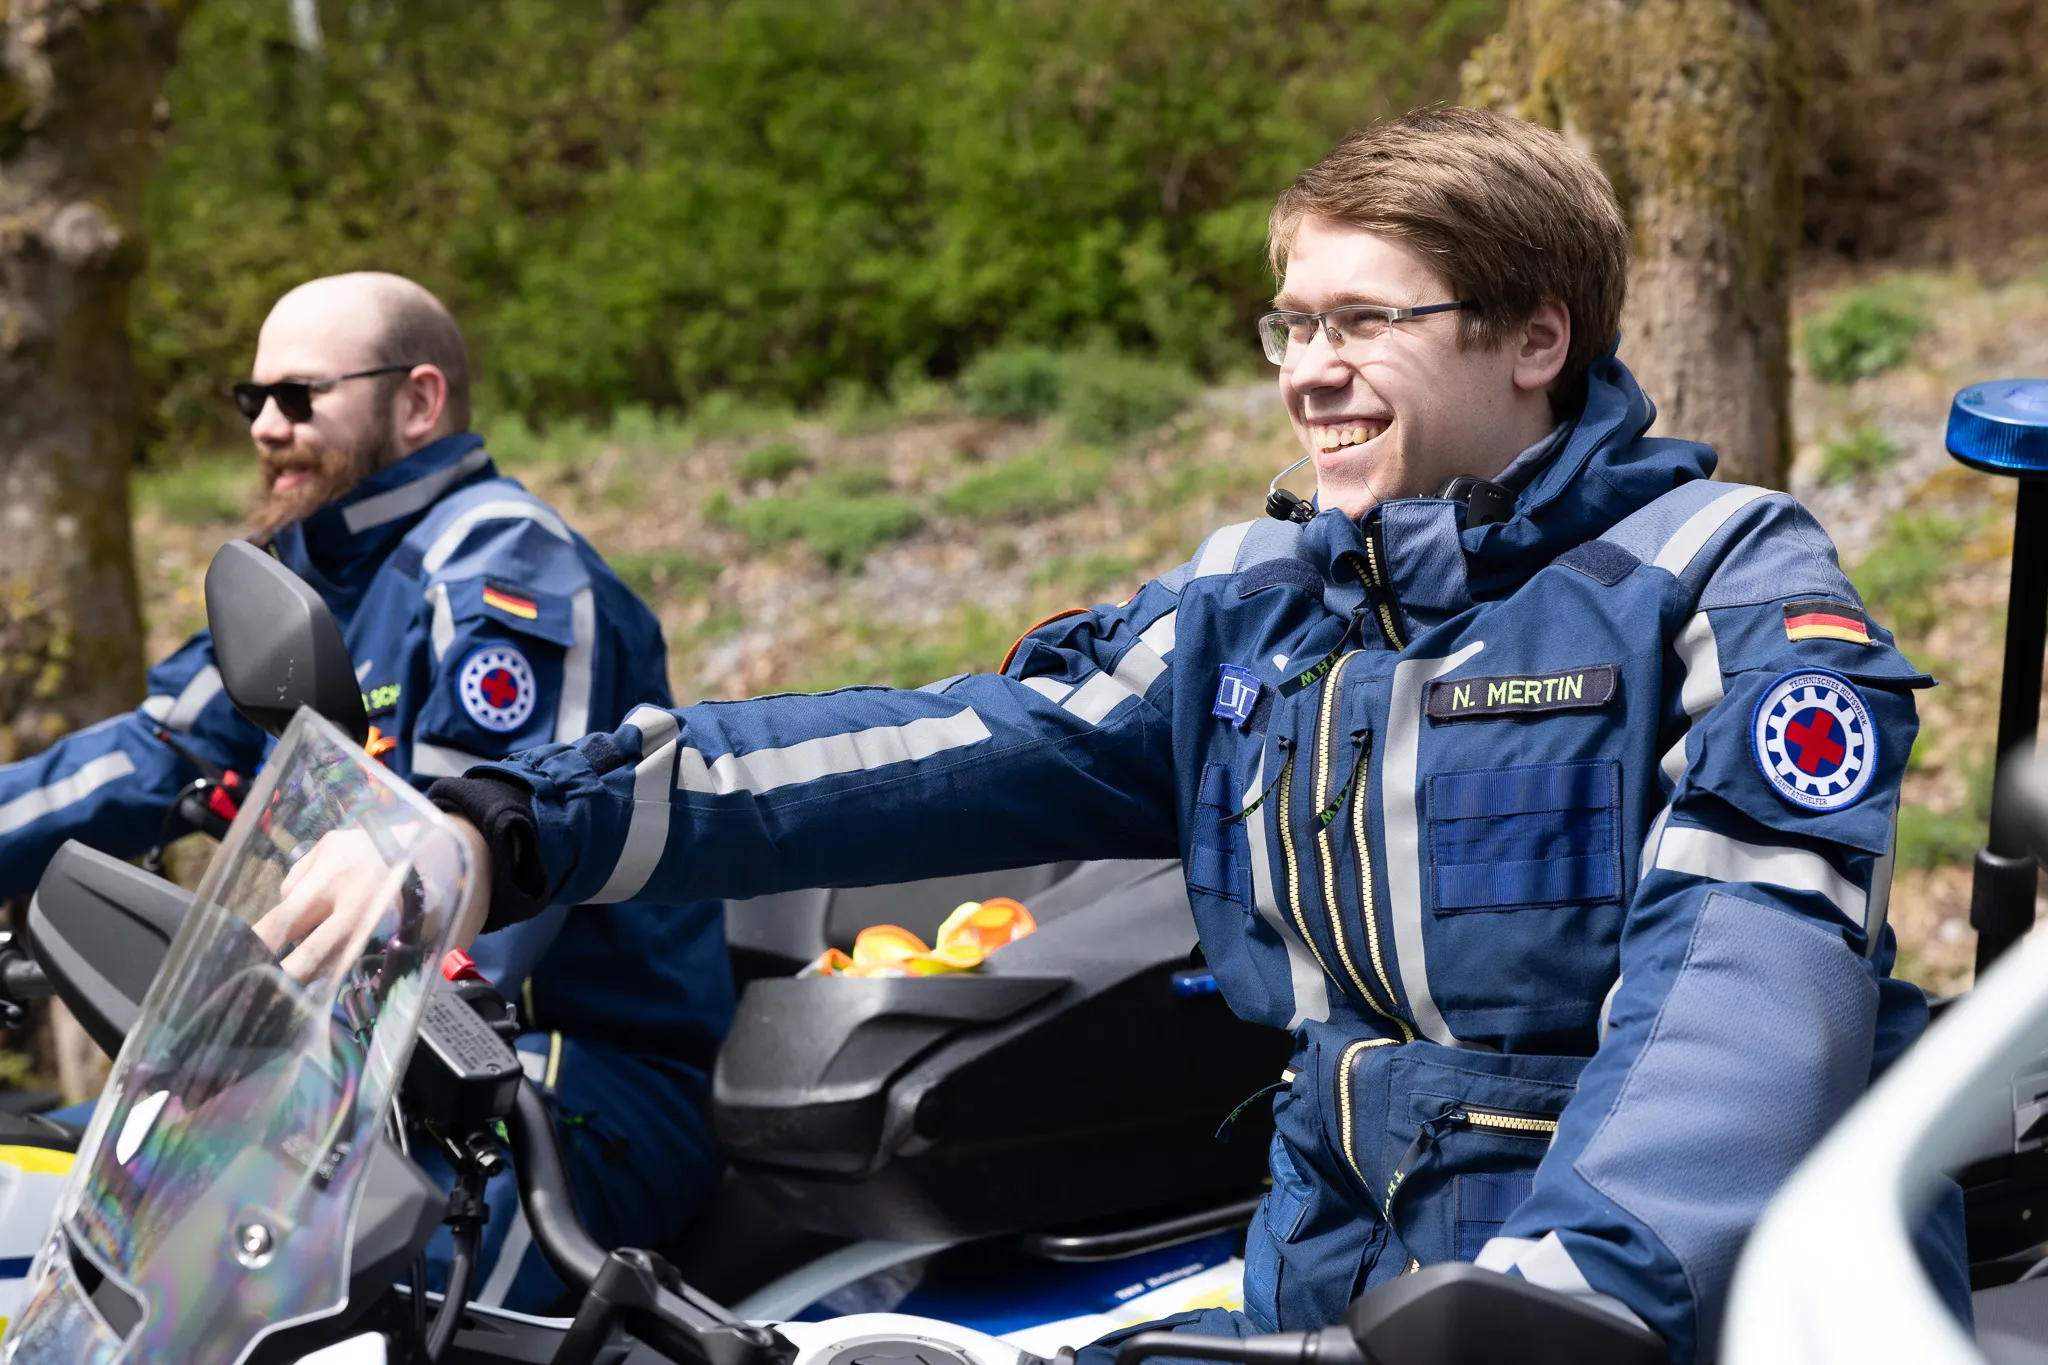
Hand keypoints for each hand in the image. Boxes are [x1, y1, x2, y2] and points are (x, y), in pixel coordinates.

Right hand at [254, 817, 491, 980]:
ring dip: (286, 925)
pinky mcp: (329, 841)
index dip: (290, 977)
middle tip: (243, 975)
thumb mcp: (432, 939)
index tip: (273, 996)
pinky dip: (301, 894)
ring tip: (296, 938)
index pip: (314, 956)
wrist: (457, 841)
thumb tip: (381, 1011)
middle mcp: (344, 885)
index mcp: (369, 914)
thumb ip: (403, 970)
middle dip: (259, 953)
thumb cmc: (445, 897)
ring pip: (286, 903)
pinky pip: (296, 878)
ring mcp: (332, 858)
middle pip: (280, 926)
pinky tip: (321, 901)